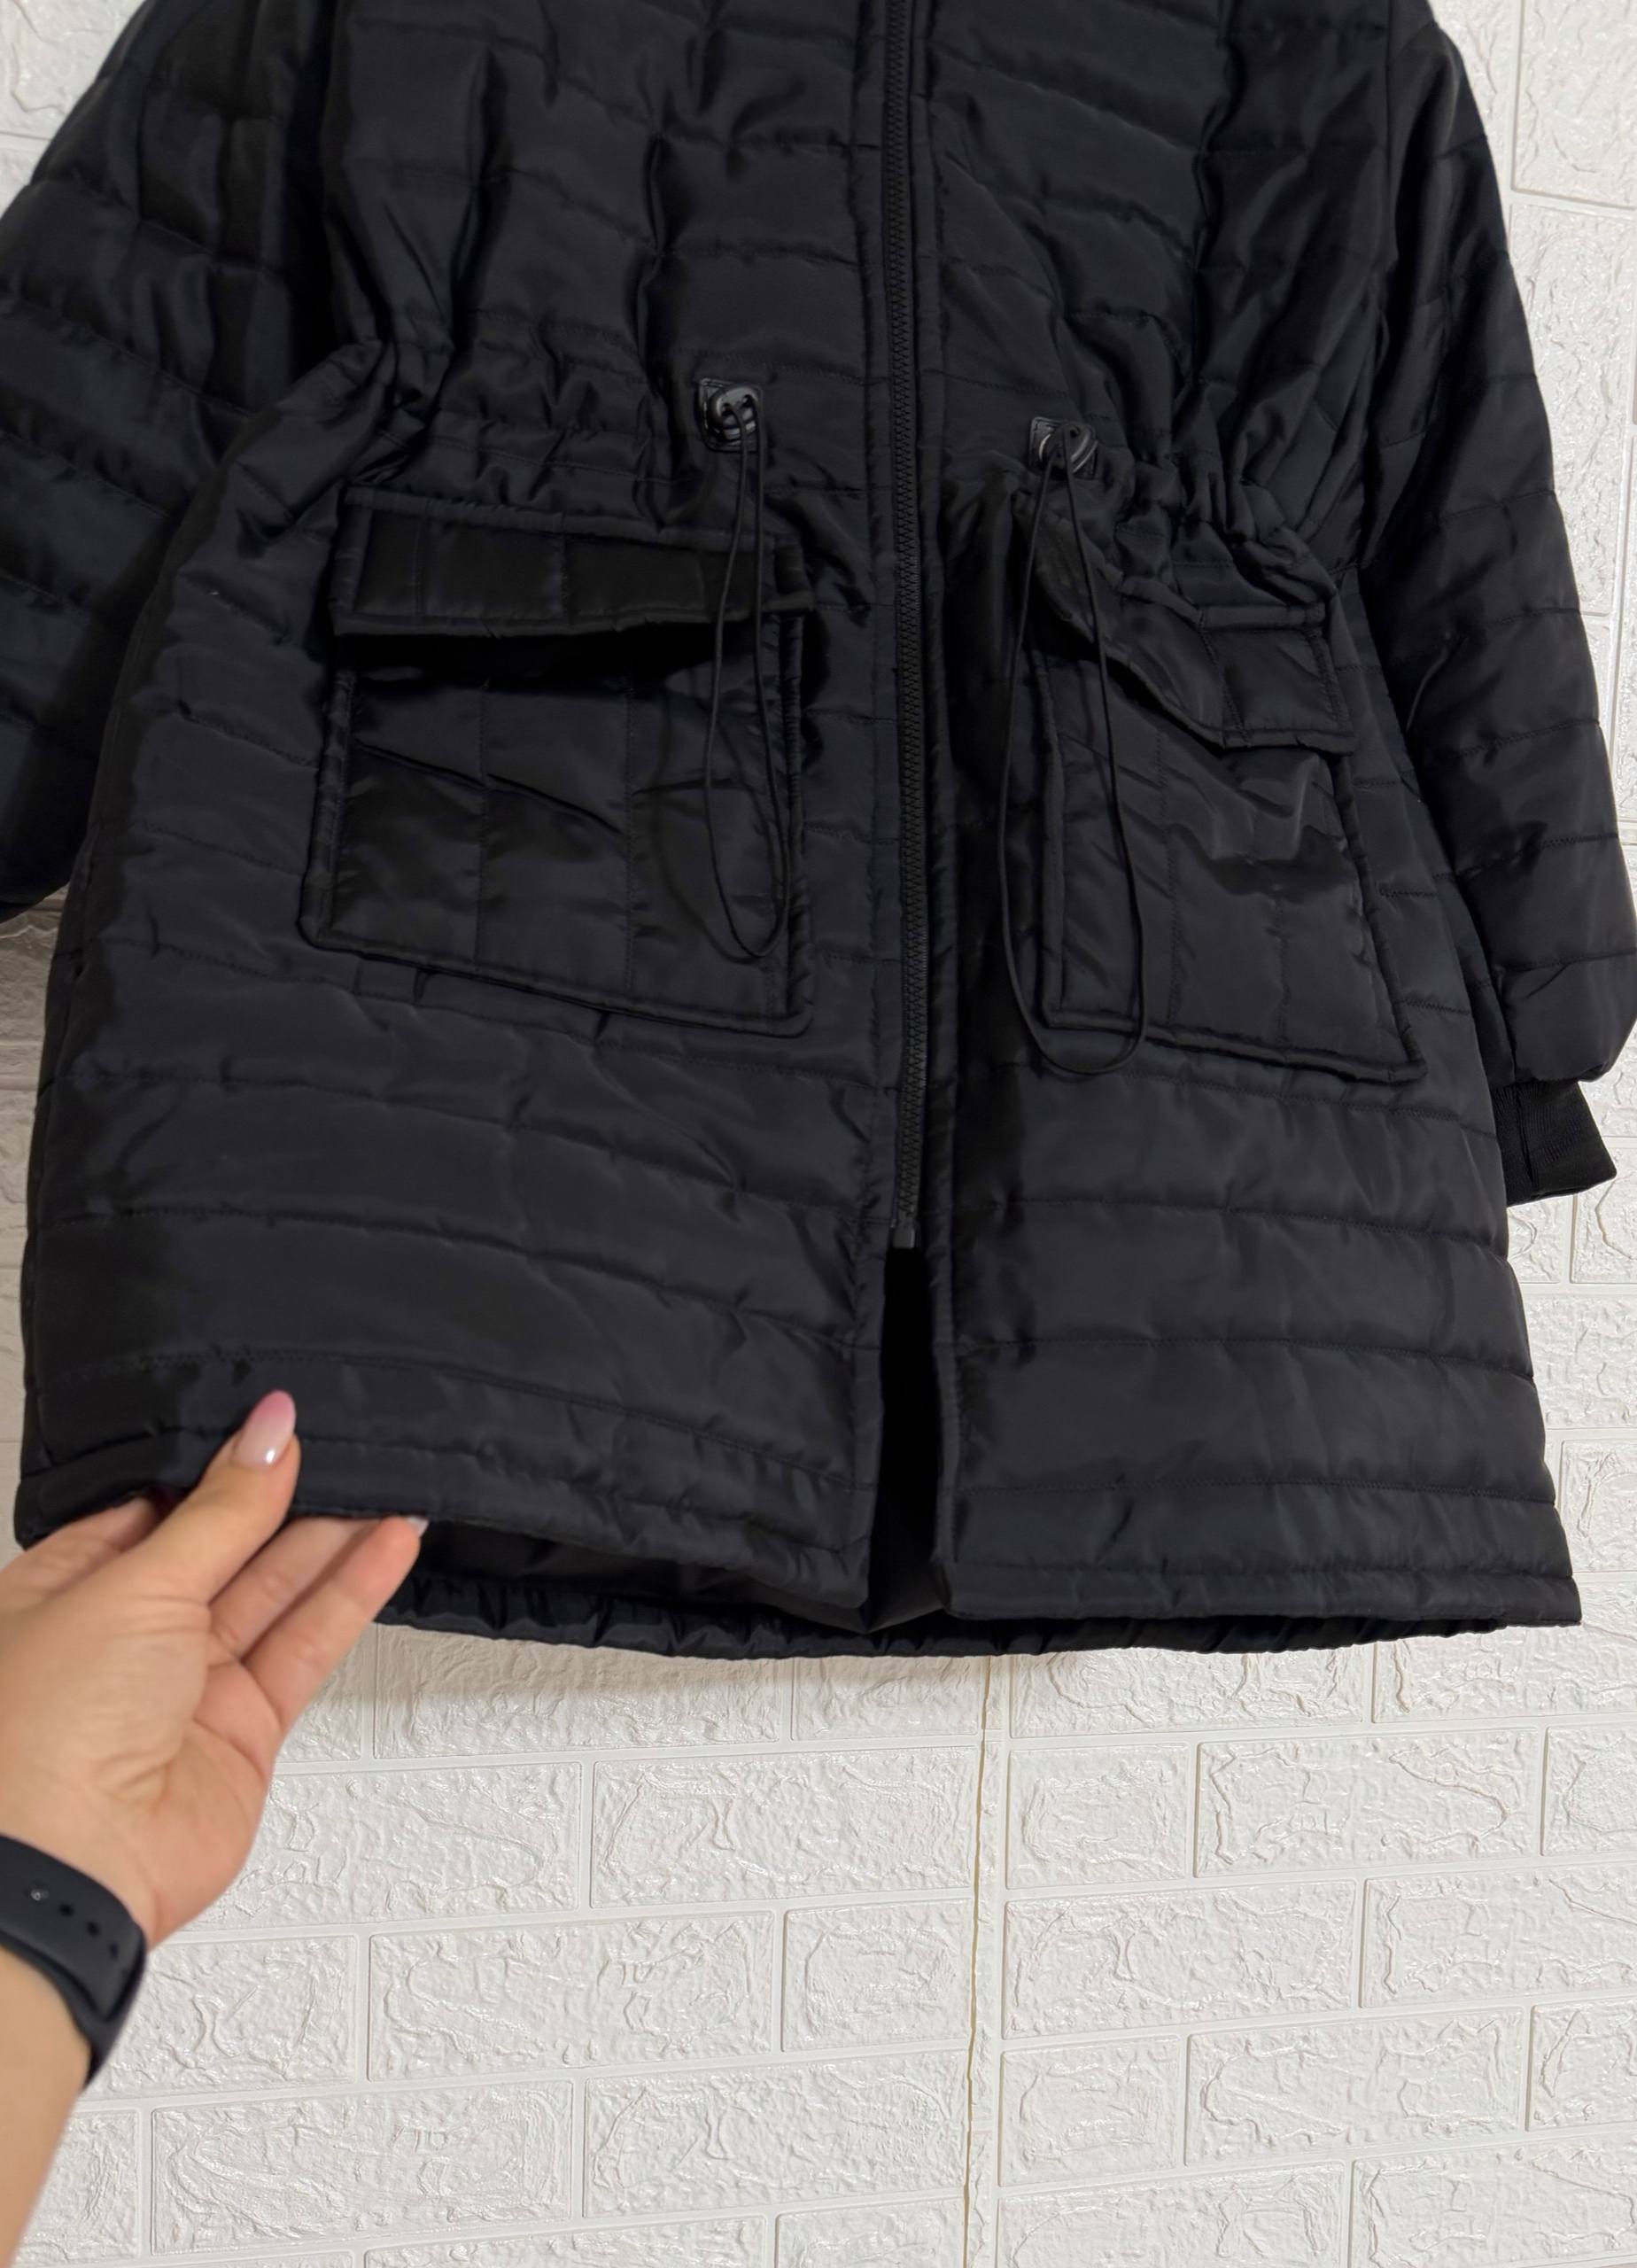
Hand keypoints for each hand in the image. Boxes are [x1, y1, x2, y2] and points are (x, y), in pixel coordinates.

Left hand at [0, 1392, 424, 1945]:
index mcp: (61, 1590)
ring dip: (330, 1540)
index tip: (277, 1422)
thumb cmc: (45, 1727)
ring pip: (271, 1594)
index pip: (153, 1507)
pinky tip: (389, 1545)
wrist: (67, 1869)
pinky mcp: (242, 1731)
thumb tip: (269, 1430)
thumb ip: (220, 1510)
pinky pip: (302, 1647)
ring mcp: (184, 1687)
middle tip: (347, 1443)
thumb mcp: (134, 1584)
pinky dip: (349, 1595)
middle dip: (282, 1498)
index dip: (216, 1465)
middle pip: (221, 1547)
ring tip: (389, 1481)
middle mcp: (121, 1638)